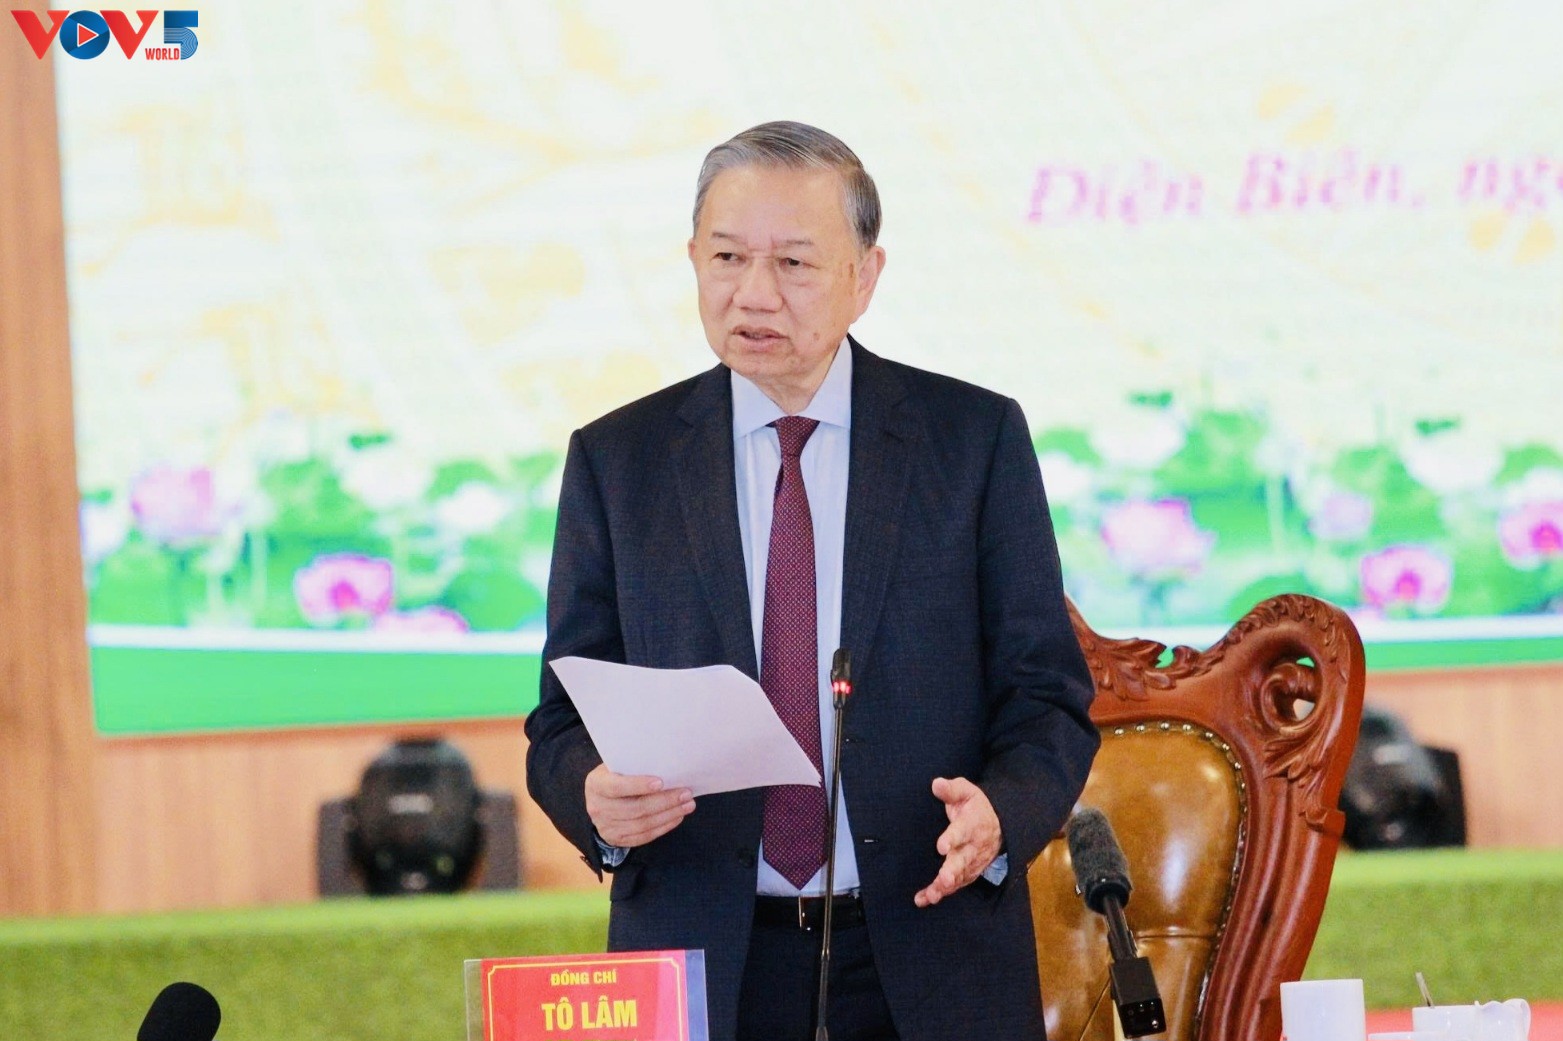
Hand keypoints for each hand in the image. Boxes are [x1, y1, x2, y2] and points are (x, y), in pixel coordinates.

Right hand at [585, 764, 694, 847]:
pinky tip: (677, 817)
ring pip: (642, 824)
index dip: (638, 785)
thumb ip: (634, 766)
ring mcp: (606, 827)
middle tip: (686, 793)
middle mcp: (597, 808)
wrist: (600, 800)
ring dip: (668, 815)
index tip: (661, 782)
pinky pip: (644, 836)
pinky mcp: (617, 839)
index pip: (616, 787)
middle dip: (664, 801)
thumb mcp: (617, 766)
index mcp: (596, 784)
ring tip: (687, 805)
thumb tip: (667, 766)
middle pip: (635, 808)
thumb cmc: (615, 776)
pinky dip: (663, 827)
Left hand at [914, 776, 1002, 907]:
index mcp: (971, 824)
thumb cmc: (975, 806)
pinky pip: (955, 885)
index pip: (961, 831)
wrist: (999, 824)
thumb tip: (936, 784)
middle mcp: (973, 846)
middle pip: (963, 860)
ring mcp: (972, 862)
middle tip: (944, 880)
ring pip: (960, 876)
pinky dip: (941, 893)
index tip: (941, 846)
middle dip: (953, 871)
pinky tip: (925, 899)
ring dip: (946, 887)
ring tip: (933, 896)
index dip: (952, 839)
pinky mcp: (968, 872)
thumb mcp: (966, 792)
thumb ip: (951, 790)